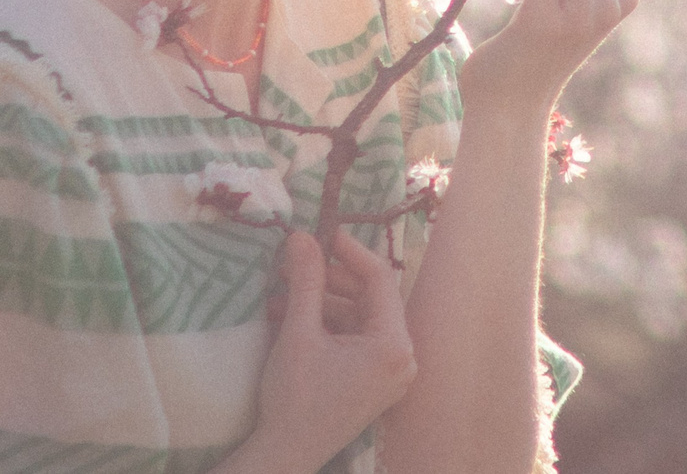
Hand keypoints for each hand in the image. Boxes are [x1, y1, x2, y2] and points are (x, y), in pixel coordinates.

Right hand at [246, 231, 416, 468]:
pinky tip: (293, 318)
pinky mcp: (376, 384)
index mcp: (394, 345)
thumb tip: (302, 235)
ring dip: (324, 304)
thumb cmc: (294, 397)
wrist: (285, 455)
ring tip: (283, 294)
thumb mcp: (299, 332)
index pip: (380, 280)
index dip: (351, 253)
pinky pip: (358, 342)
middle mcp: (403, 358)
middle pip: (371, 300)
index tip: (325, 233)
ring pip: (361, 320)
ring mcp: (391, 374)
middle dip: (332, 280)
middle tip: (298, 264)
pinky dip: (329, 327)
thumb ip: (306, 281)